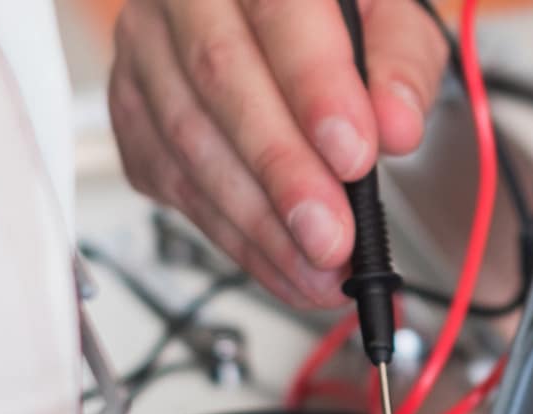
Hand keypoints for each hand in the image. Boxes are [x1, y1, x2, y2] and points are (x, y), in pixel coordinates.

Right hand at [108, 0, 446, 307]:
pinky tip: (276, 261)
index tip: (355, 159)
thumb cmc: (332, 12)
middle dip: (282, 174)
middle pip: (221, 80)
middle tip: (330, 236)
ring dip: (255, 221)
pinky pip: (166, 177)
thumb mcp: (391, 16)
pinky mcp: (131, 106)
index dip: (316, 91)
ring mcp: (145, 48)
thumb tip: (396, 126)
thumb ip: (402, 64)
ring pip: (185, 138)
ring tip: (315, 269)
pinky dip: (226, 231)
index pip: (280, 16)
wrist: (271, 13)